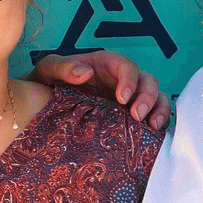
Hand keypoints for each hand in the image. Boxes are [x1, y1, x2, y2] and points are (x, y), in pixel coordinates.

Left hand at [29, 51, 170, 130]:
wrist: (42, 103)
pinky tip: (152, 138)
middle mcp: (124, 79)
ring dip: (160, 111)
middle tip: (137, 116)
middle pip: (148, 82)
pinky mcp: (131, 116)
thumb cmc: (48, 82)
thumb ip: (63, 67)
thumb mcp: (49, 69)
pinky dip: (158, 125)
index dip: (130, 80)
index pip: (127, 67)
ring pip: (157, 98)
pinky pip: (152, 117)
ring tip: (152, 127)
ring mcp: (131, 98)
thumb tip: (84, 73)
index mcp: (108, 64)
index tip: (122, 99)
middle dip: (148, 98)